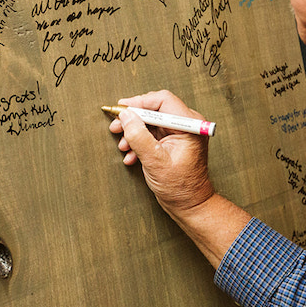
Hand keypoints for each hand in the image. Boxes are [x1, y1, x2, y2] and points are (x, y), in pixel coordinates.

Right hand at [108, 89, 251, 268]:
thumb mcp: (155, 161)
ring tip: (123, 145)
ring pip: (151, 122)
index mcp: (189, 125)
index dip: (139, 102)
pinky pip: (152, 134)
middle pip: (155, 109)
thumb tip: (125, 116)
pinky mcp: (172, 141)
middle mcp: (187, 125)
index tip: (121, 109)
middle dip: (133, 119)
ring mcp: (179, 133)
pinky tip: (130, 155)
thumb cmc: (180, 187)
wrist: (189, 205)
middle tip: (116, 126)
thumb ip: (139, 137)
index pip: (162, 100)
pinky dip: (139, 142)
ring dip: (134, 132)